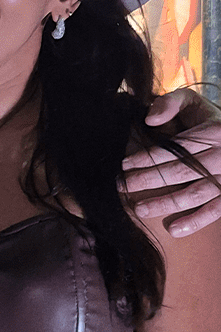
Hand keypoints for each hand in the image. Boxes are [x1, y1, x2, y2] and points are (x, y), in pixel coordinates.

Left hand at [122, 92, 220, 236]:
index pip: (175, 148)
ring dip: (165, 203)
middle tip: (121, 186)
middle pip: (180, 172)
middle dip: (147, 180)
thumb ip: (171, 103)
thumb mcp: (193, 102)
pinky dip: (195, 221)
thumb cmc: (209, 119)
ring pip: (194, 194)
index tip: (124, 164)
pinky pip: (215, 210)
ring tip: (138, 209)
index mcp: (213, 132)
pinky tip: (173, 229)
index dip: (148, 157)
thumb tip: (150, 120)